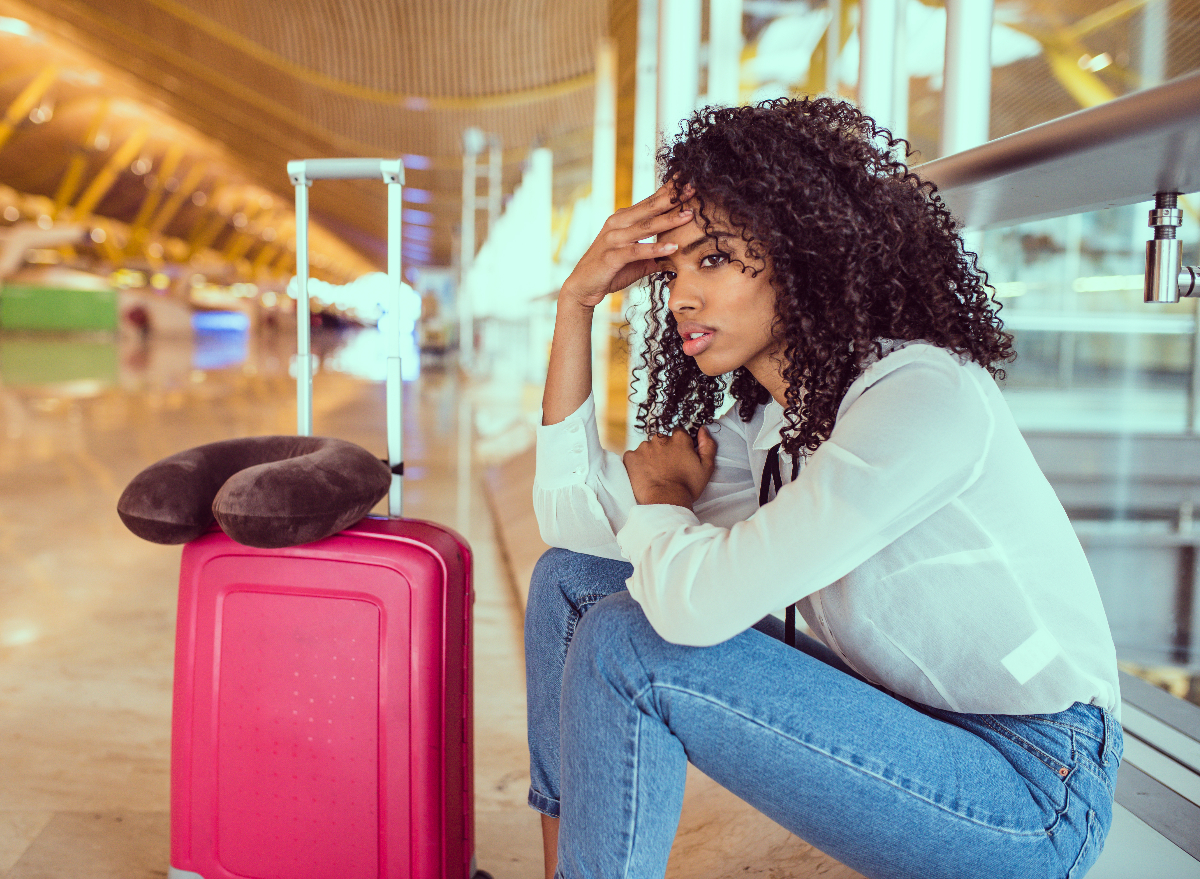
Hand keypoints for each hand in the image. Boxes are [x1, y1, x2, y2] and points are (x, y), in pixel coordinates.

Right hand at [560, 181, 694, 309]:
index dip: (669, 191)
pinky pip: (636, 251)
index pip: (649, 202)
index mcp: (623, 219)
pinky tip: (673, 247)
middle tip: (693, 188)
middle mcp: (617, 224)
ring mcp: (613, 239)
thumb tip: (678, 254)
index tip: (688, 181)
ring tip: (689, 215)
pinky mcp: (611, 256)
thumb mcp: (637, 260)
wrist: (583, 286)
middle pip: (649, 208)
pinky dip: (655, 249)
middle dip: (672, 198)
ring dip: (668, 220)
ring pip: (645, 226)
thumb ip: (655, 254)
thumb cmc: (610, 271)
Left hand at [622, 427, 715, 508]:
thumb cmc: (687, 487)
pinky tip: (644, 475)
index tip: (679, 458)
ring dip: (650, 457)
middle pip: (662, 440)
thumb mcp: (706, 467)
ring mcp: (644, 447)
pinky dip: (637, 464)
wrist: (665, 501)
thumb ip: (708, 445)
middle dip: (664, 451)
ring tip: (655, 473)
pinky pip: (633, 456)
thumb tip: (703, 430)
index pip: (678, 434)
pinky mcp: (631, 457)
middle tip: (667, 468)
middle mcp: (660, 439)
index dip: (679, 446)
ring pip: (647, 448)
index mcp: (679, 439)